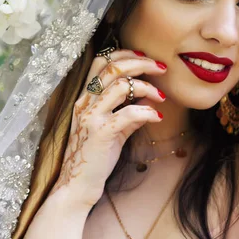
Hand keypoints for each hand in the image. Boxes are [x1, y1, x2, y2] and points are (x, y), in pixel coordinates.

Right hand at [49, 49, 166, 208]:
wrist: (78, 185)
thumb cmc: (96, 156)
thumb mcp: (115, 130)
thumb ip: (130, 112)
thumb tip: (151, 97)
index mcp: (85, 97)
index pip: (101, 61)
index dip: (125, 54)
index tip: (145, 58)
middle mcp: (85, 102)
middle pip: (112, 66)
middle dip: (141, 62)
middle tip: (161, 68)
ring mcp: (91, 117)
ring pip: (121, 85)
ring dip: (147, 87)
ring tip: (161, 96)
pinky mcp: (101, 133)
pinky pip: (129, 113)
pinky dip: (147, 112)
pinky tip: (157, 117)